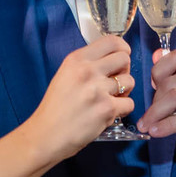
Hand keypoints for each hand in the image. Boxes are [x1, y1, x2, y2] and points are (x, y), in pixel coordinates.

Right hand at [28, 35, 133, 158]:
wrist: (45, 135)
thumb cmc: (54, 109)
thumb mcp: (64, 76)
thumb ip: (86, 65)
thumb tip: (112, 61)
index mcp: (76, 60)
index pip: (111, 41)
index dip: (121, 49)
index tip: (119, 60)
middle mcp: (87, 71)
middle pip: (125, 58)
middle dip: (124, 70)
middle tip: (115, 82)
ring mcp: (98, 90)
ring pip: (130, 81)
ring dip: (124, 91)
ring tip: (110, 99)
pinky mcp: (106, 109)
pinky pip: (129, 103)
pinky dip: (122, 109)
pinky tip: (109, 113)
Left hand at [137, 49, 175, 163]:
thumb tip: (156, 55)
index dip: (159, 70)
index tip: (154, 85)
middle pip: (171, 81)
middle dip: (155, 100)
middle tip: (151, 114)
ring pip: (175, 97)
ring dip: (155, 112)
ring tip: (147, 125)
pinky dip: (166, 125)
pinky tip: (156, 131)